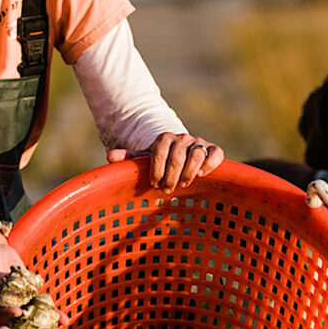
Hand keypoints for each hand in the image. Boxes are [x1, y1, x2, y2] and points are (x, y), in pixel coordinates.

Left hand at [108, 133, 223, 191]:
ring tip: (184, 184)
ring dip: (189, 172)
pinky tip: (201, 176)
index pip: (159, 151)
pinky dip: (210, 164)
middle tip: (168, 190)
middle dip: (172, 175)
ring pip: (196, 155)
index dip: (157, 169)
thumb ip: (129, 158)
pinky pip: (215, 154)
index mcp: (164, 138)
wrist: (179, 153)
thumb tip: (111, 157)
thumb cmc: (159, 161)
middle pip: (178, 156)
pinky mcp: (213, 149)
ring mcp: (198, 143)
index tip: (154, 183)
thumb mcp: (143, 159)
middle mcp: (182, 137)